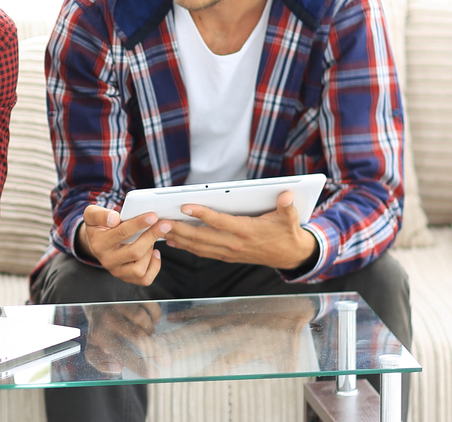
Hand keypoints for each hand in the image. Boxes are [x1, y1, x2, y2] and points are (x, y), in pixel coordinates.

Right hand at [77, 205, 170, 285]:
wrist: (97, 241)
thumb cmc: (99, 225)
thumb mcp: (92, 214)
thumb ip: (100, 214)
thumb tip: (114, 219)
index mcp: (99, 244)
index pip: (121, 233)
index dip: (138, 224)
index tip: (153, 216)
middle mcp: (107, 261)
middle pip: (134, 252)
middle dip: (151, 237)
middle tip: (164, 224)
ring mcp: (117, 271)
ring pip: (140, 268)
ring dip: (150, 251)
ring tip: (152, 238)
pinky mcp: (126, 278)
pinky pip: (145, 279)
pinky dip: (154, 266)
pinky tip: (154, 252)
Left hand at [83, 302, 162, 376]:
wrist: (91, 304)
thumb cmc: (98, 332)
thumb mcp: (92, 349)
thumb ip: (100, 363)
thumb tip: (118, 368)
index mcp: (99, 335)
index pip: (122, 353)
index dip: (138, 365)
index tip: (153, 374)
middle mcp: (107, 318)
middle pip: (137, 335)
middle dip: (153, 349)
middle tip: (163, 359)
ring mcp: (117, 305)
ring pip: (141, 318)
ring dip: (151, 330)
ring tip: (151, 337)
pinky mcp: (127, 295)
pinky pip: (147, 304)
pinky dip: (155, 313)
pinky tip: (155, 320)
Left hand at [163, 191, 317, 270]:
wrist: (290, 256)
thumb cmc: (287, 233)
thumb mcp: (290, 218)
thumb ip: (287, 207)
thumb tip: (287, 195)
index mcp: (246, 231)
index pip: (219, 221)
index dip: (201, 214)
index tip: (184, 206)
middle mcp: (234, 243)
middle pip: (201, 236)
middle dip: (180, 229)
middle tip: (161, 221)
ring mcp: (229, 252)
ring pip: (198, 247)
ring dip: (179, 239)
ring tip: (160, 230)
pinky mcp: (227, 256)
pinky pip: (203, 252)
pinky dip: (187, 247)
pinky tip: (174, 241)